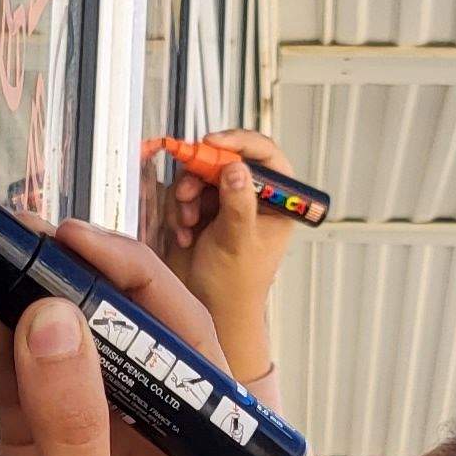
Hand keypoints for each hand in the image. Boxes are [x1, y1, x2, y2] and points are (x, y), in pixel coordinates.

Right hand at [0, 219, 246, 455]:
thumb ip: (71, 429)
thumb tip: (53, 320)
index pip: (194, 352)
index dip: (144, 288)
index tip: (83, 250)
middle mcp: (163, 454)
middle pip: (135, 337)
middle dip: (89, 279)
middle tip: (32, 232)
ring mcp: (97, 453)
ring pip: (76, 348)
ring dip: (41, 298)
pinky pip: (26, 377)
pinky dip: (1, 338)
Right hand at [152, 128, 296, 381]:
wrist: (208, 312)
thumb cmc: (235, 287)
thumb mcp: (238, 242)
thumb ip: (238, 204)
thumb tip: (237, 169)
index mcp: (276, 202)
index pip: (265, 156)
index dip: (241, 143)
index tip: (215, 144)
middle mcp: (251, 197)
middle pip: (226, 159)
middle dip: (203, 173)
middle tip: (189, 189)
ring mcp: (225, 202)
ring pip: (200, 174)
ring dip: (187, 195)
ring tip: (187, 222)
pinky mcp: (201, 210)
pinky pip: (184, 192)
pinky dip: (179, 210)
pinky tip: (184, 234)